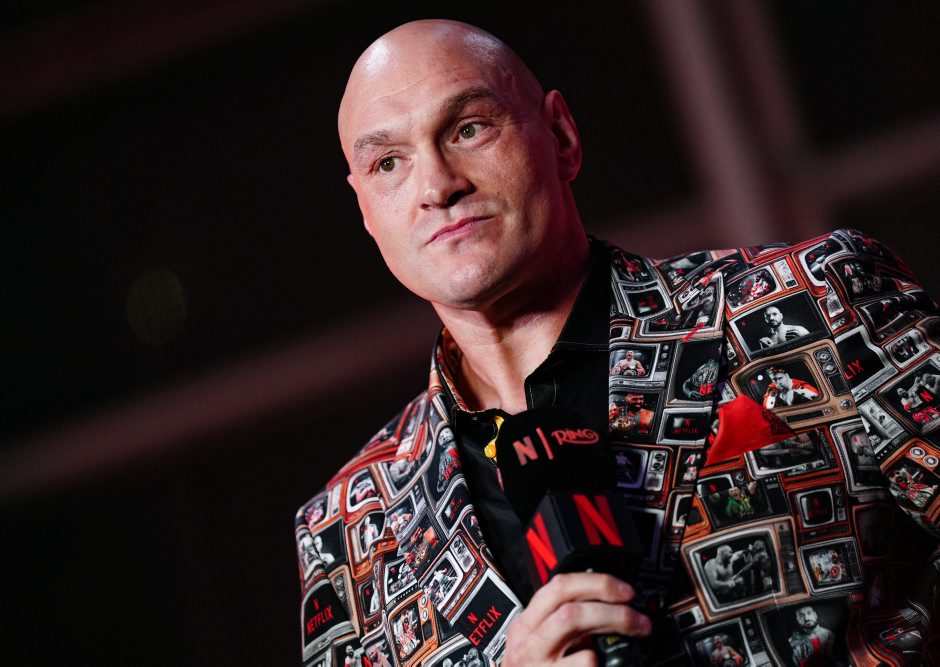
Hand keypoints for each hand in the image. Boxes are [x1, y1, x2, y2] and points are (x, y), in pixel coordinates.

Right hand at [502, 573, 650, 665]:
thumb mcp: (542, 644)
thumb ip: (563, 625)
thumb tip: (606, 606)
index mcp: (527, 624)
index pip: (559, 586)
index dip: (596, 583)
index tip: (624, 591)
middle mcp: (528, 642)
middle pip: (569, 607)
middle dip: (610, 607)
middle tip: (637, 618)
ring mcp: (538, 664)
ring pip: (572, 625)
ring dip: (612, 625)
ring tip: (633, 635)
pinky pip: (585, 663)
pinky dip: (602, 661)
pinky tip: (605, 664)